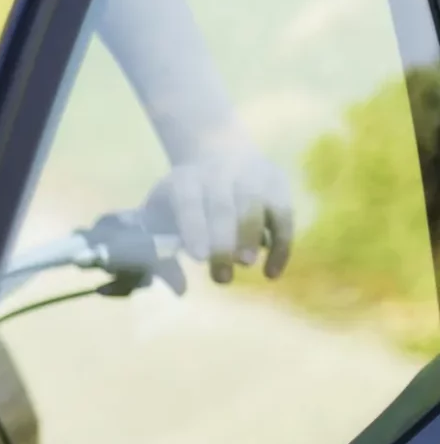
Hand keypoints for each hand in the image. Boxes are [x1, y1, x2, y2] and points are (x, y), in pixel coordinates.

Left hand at [146, 134, 294, 284]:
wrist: (217, 152)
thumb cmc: (182, 197)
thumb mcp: (160, 215)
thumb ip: (161, 252)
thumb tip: (178, 291)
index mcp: (185, 181)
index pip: (189, 203)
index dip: (194, 229)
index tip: (199, 258)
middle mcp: (220, 174)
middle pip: (223, 207)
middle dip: (224, 242)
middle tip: (223, 275)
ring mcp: (253, 176)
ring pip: (256, 206)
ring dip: (251, 238)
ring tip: (246, 264)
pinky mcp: (278, 184)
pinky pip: (284, 216)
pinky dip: (281, 246)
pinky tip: (271, 273)